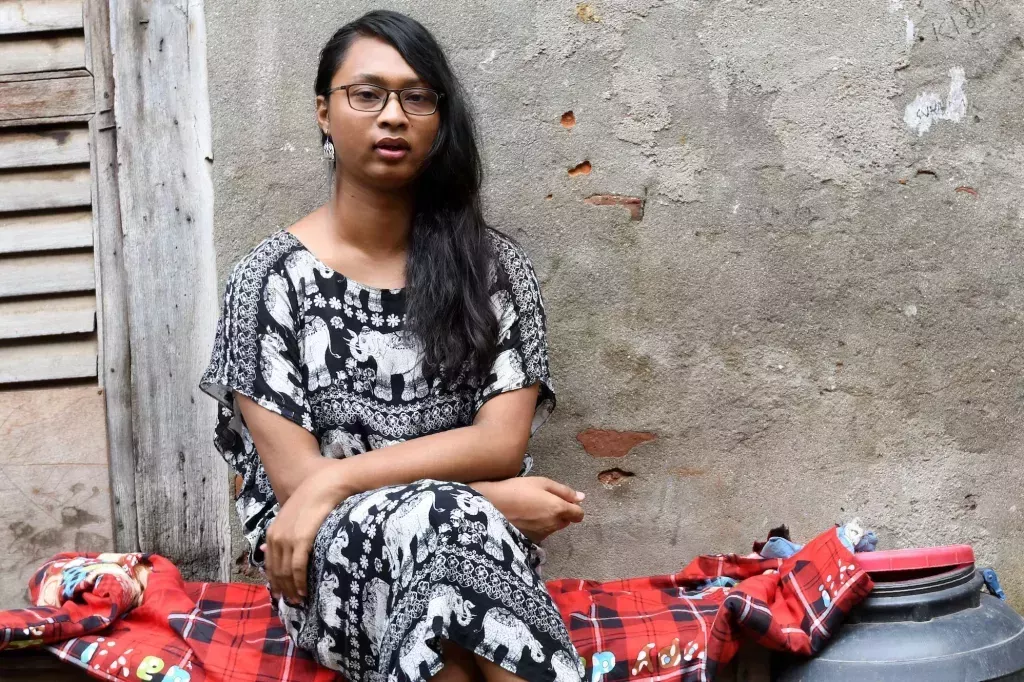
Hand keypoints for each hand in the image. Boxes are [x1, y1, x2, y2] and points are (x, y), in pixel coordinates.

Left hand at [263, 470, 350, 602]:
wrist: (324, 485)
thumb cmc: (312, 498)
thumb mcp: (290, 516)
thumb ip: (280, 533)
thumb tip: (263, 550)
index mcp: (272, 532)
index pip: (270, 564)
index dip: (275, 580)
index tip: (282, 593)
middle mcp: (276, 538)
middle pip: (276, 571)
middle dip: (283, 589)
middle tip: (291, 602)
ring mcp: (287, 539)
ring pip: (285, 573)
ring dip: (291, 589)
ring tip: (298, 600)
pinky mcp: (301, 541)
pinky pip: (297, 568)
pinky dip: (299, 582)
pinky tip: (304, 591)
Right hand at [475, 477, 584, 542]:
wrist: (492, 506)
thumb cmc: (517, 489)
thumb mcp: (542, 482)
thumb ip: (564, 491)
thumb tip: (581, 497)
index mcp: (558, 509)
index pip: (579, 514)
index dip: (574, 507)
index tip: (564, 500)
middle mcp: (553, 525)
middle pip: (566, 521)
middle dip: (561, 512)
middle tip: (544, 501)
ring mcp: (543, 534)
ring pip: (553, 527)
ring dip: (549, 519)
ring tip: (531, 507)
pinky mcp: (531, 540)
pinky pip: (542, 532)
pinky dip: (538, 525)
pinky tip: (525, 517)